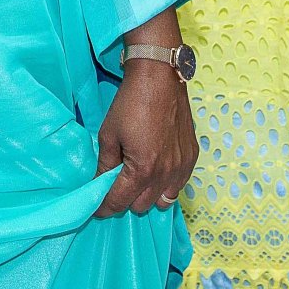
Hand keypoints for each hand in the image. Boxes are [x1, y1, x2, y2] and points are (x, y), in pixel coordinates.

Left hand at [93, 61, 196, 216]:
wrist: (159, 79)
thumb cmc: (130, 104)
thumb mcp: (109, 134)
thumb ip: (105, 163)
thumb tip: (99, 182)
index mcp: (142, 170)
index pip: (119, 201)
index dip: (104, 207)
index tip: (96, 208)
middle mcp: (165, 174)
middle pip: (141, 205)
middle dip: (125, 199)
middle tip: (115, 185)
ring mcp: (182, 168)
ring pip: (162, 200)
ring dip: (147, 196)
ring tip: (137, 180)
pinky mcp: (192, 158)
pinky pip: (178, 186)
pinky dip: (165, 185)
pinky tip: (156, 172)